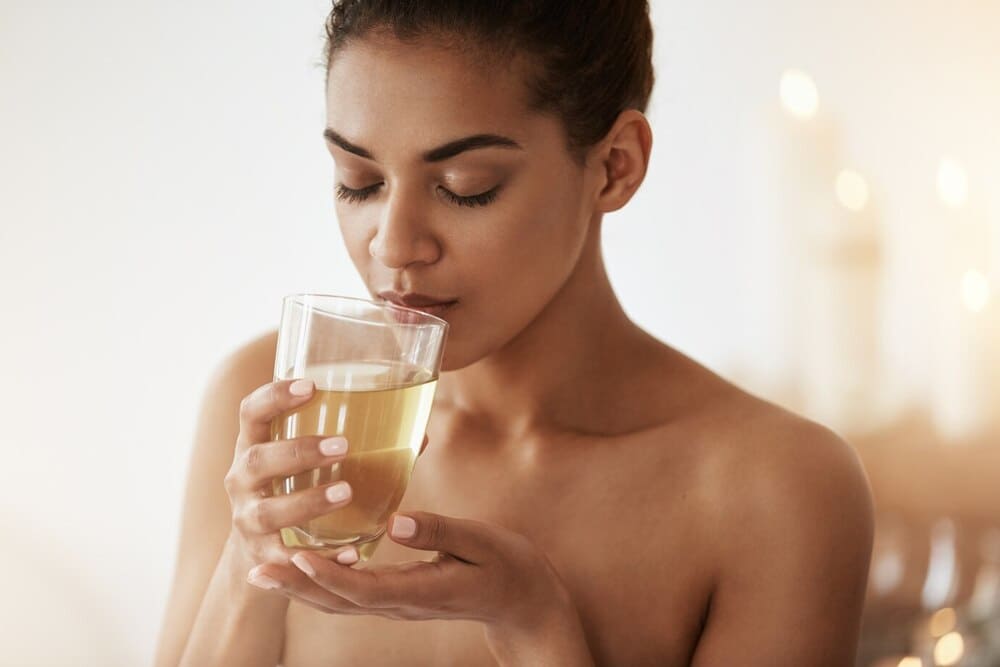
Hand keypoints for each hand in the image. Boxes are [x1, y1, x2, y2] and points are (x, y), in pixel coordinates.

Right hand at [223, 378, 359, 573]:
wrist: (261, 554)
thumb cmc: (296, 490)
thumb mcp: (309, 464)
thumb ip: (357, 446)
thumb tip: (421, 435)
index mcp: (254, 446)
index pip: (252, 412)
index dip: (274, 396)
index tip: (310, 386)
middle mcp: (241, 480)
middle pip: (259, 460)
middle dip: (300, 451)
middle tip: (343, 446)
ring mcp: (247, 520)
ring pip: (270, 511)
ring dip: (308, 501)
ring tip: (347, 492)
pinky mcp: (261, 558)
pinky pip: (287, 559)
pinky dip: (320, 557)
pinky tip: (352, 553)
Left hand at [248, 508, 577, 634]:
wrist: (522, 600)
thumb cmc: (506, 566)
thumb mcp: (481, 543)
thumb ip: (439, 532)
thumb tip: (395, 522)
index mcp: (423, 592)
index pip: (366, 590)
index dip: (329, 576)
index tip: (296, 558)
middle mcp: (403, 605)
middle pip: (340, 602)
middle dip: (296, 588)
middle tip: (256, 571)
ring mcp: (399, 605)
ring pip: (340, 602)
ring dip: (299, 590)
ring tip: (262, 573)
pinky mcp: (398, 596)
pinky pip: (352, 595)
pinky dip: (321, 583)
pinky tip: (302, 567)